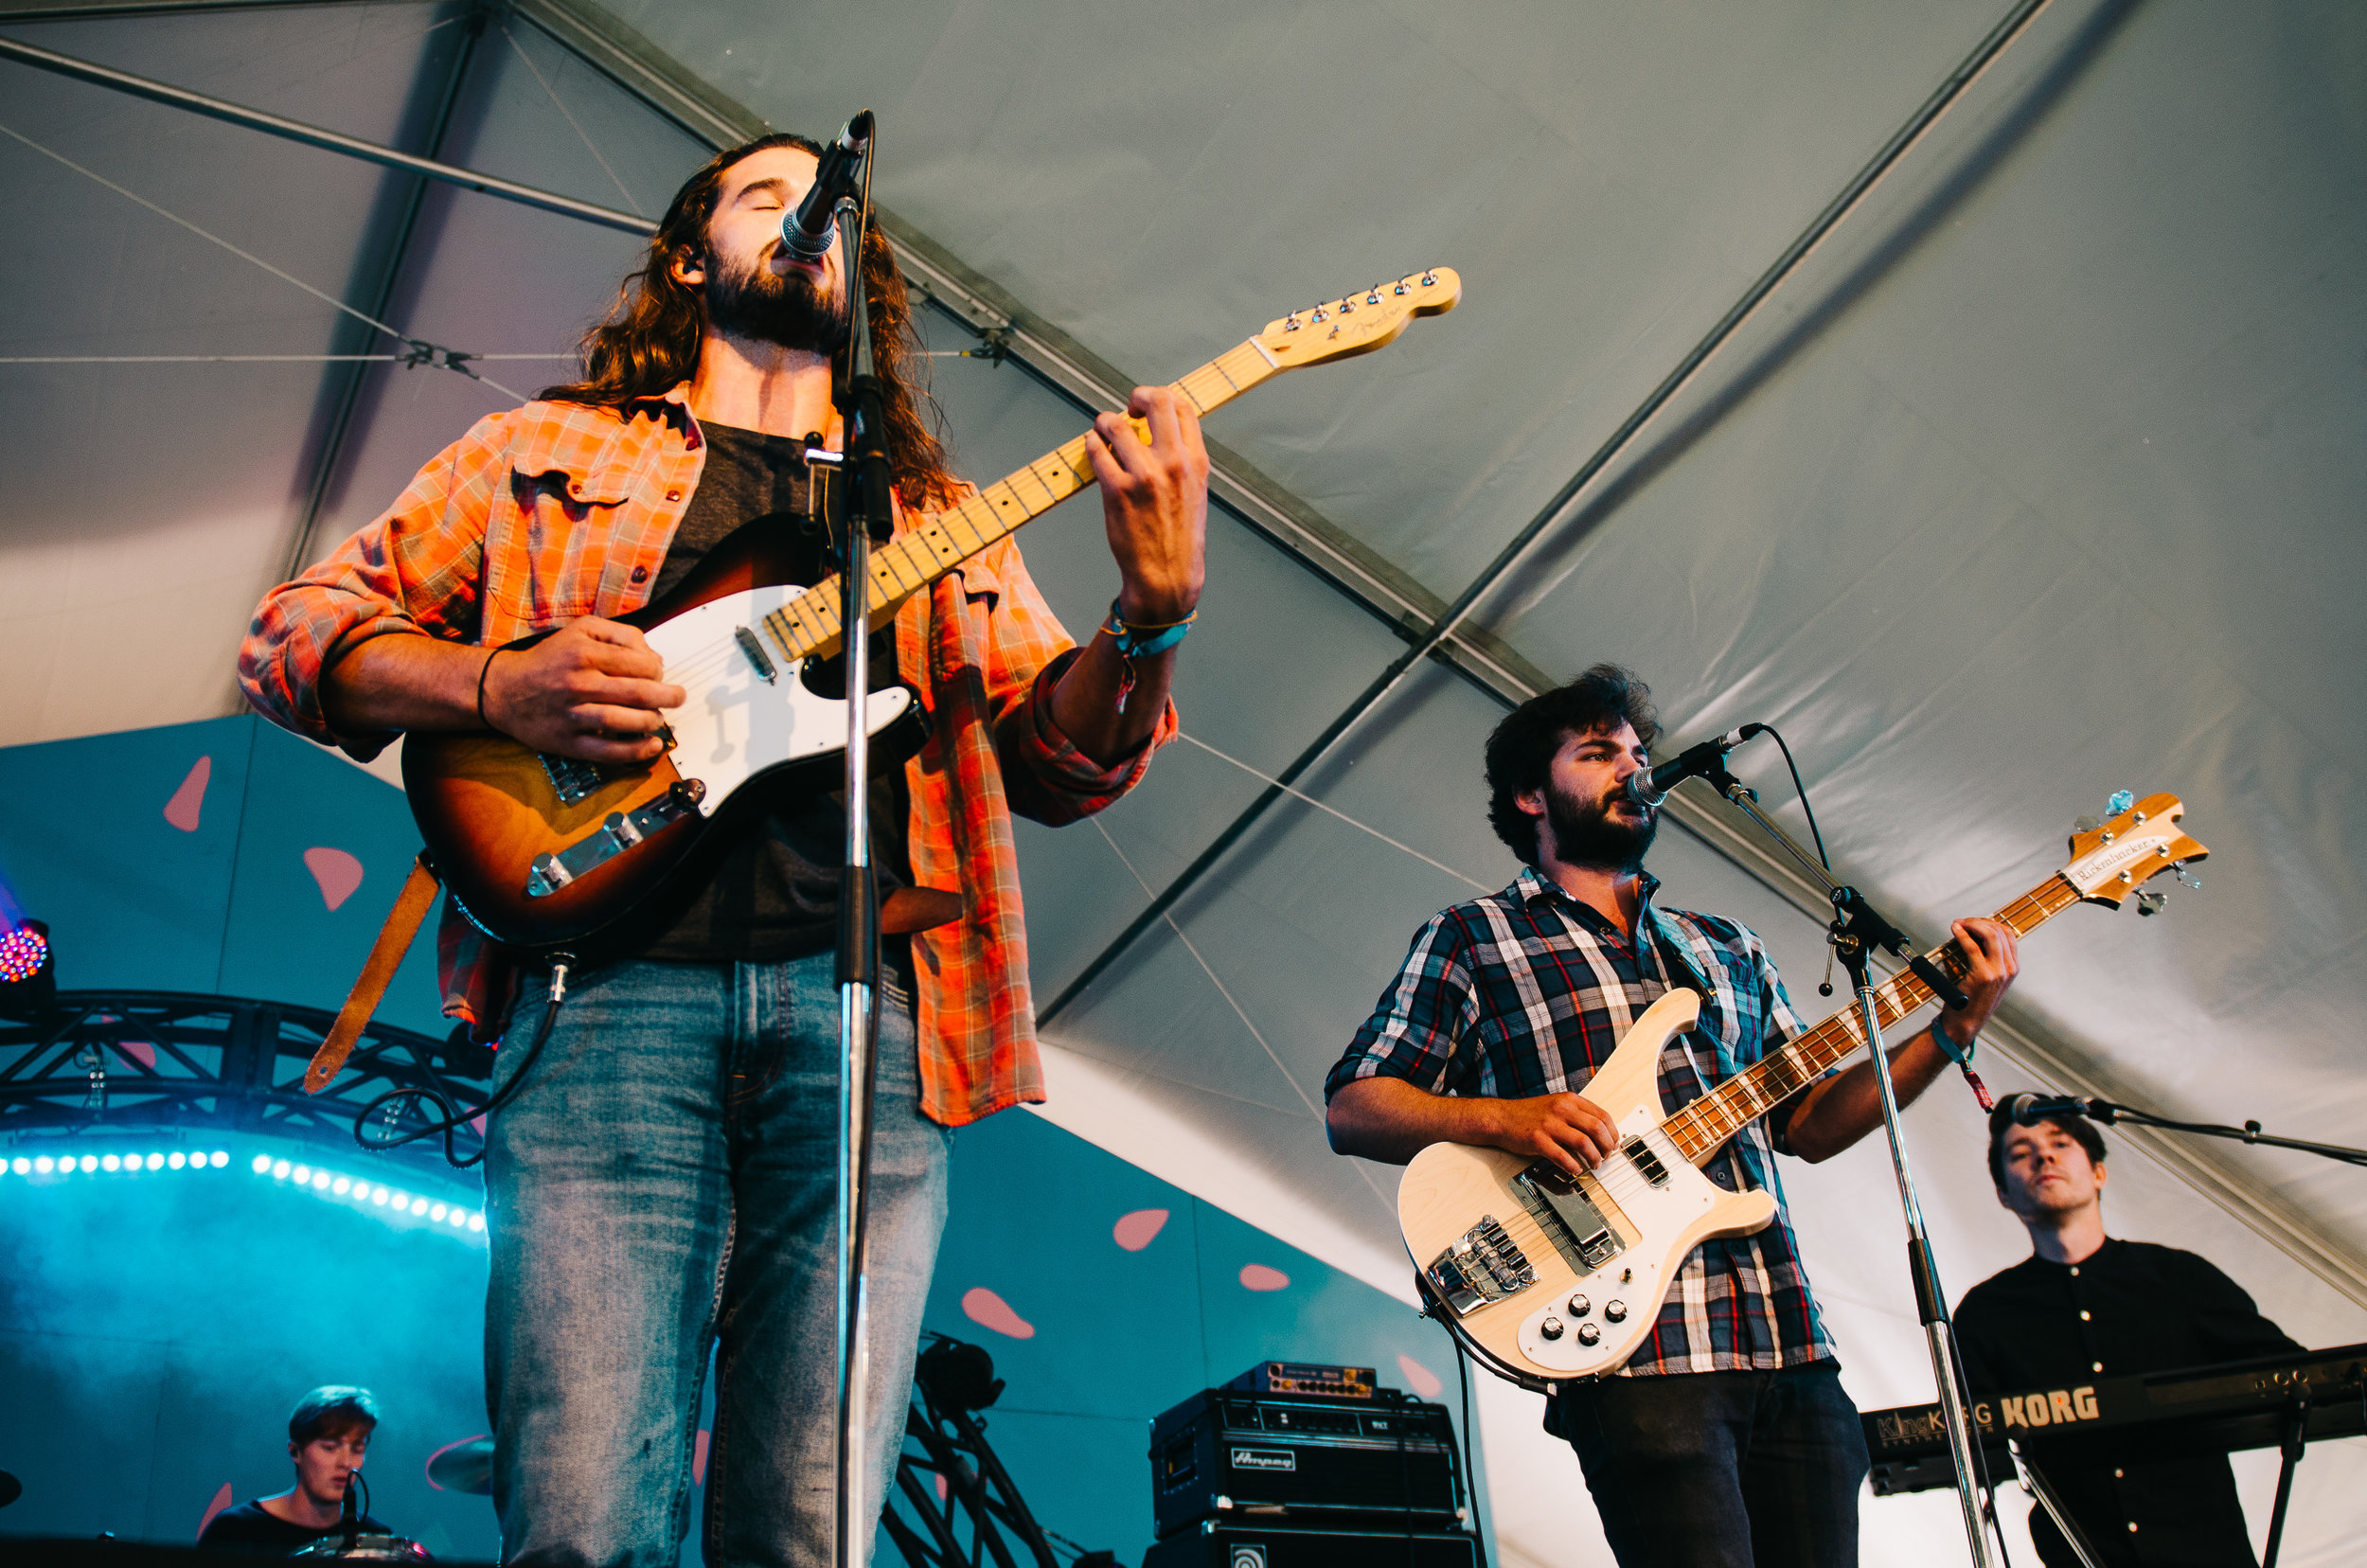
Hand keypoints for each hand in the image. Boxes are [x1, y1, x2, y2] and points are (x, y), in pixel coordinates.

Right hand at [481, 618, 684, 762]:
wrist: (504, 689)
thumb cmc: (549, 659)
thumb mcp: (581, 631)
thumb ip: (620, 635)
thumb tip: (655, 658)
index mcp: (583, 653)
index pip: (639, 664)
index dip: (659, 671)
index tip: (660, 676)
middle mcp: (577, 683)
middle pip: (638, 693)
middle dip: (667, 696)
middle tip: (678, 697)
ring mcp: (572, 714)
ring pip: (625, 721)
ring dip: (652, 721)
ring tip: (659, 718)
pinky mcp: (567, 741)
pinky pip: (607, 751)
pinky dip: (634, 751)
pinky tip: (651, 745)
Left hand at [1085, 384, 1207, 623]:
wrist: (1167, 577)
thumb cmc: (1178, 536)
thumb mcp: (1195, 492)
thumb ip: (1182, 459)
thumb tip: (1158, 429)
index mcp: (1196, 462)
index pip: (1182, 406)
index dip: (1160, 398)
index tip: (1146, 409)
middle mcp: (1173, 464)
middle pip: (1155, 401)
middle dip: (1136, 396)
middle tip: (1126, 411)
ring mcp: (1144, 477)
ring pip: (1115, 424)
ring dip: (1103, 422)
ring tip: (1101, 432)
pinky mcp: (1117, 492)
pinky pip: (1096, 451)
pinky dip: (1091, 444)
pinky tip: (1094, 450)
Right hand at [1481, 1091, 1621, 1175]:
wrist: (1501, 1117)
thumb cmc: (1529, 1114)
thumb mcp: (1556, 1104)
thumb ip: (1577, 1114)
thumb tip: (1601, 1133)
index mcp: (1569, 1100)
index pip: (1603, 1115)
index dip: (1613, 1133)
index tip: (1614, 1143)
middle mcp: (1561, 1109)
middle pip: (1597, 1129)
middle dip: (1607, 1147)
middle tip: (1606, 1156)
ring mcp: (1549, 1124)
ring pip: (1584, 1143)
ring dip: (1594, 1158)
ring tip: (1594, 1165)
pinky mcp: (1538, 1140)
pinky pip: (1563, 1156)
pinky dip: (1573, 1166)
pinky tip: (1575, 1170)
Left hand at [1936, 916, 2018, 1046]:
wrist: (1965, 1024)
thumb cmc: (1971, 1001)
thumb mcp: (1988, 979)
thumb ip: (1987, 960)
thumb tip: (1973, 936)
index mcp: (2012, 968)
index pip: (2007, 935)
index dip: (1990, 923)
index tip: (1973, 922)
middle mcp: (2009, 969)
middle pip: (1999, 931)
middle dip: (1979, 921)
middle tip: (1963, 922)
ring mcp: (1998, 972)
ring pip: (1990, 935)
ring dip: (1972, 924)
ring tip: (1959, 924)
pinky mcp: (1982, 975)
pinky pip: (1972, 947)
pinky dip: (1962, 934)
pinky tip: (1955, 930)